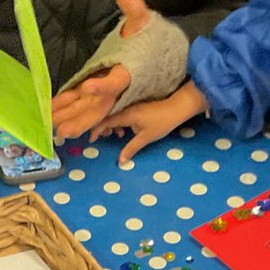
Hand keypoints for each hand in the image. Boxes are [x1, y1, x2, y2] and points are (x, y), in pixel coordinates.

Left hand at [51, 0, 149, 138]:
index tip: (87, 87)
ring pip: (86, 110)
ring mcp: (104, 94)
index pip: (115, 82)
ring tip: (52, 128)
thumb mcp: (143, 22)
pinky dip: (65, 108)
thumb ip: (134, 8)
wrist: (152, 55)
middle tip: (62, 130)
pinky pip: (80, 103)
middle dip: (80, 119)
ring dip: (69, 119)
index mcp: (127, 75)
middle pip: (97, 108)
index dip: (102, 86)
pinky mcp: (95, 93)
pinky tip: (50, 113)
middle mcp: (115, 90)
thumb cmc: (147, 40)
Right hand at [90, 81, 208, 162]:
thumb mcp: (145, 138)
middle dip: (102, 128)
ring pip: (115, 116)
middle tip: (102, 139)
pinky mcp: (137, 108)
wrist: (178, 108)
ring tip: (116, 136)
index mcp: (126, 115)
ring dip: (112, 126)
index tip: (91, 140)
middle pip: (107, 117)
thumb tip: (120, 162)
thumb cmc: (161, 123)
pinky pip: (122, 115)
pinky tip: (125, 131)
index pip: (105, 121)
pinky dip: (119, 123)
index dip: (96, 130)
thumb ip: (131, 149)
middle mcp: (126, 109)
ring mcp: (131, 107)